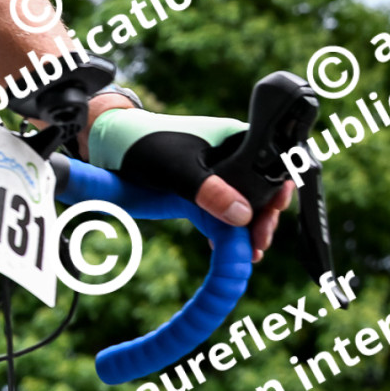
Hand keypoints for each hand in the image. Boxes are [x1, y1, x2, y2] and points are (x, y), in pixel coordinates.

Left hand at [87, 107, 292, 262]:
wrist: (110, 146)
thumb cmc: (143, 145)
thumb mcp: (177, 169)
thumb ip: (208, 190)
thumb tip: (242, 215)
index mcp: (234, 138)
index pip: (273, 164)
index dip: (279, 190)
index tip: (276, 213)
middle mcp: (232, 155)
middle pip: (262, 189)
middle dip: (264, 217)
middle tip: (259, 244)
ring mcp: (218, 174)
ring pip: (245, 203)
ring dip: (249, 228)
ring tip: (250, 252)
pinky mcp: (203, 189)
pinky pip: (225, 210)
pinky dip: (230, 229)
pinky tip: (229, 247)